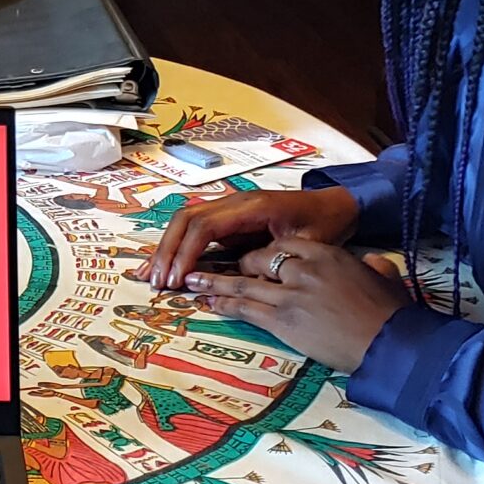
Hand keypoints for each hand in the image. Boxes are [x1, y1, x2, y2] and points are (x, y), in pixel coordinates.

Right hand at [137, 185, 358, 289]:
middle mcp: (233, 201)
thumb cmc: (322, 225)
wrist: (333, 206)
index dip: (186, 253)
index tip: (177, 280)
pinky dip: (176, 246)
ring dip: (166, 248)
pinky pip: (194, 228)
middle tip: (156, 282)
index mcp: (251, 206)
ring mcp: (228, 207)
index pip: (205, 227)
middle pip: (185, 219)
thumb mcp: (305, 246)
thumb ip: (275, 259)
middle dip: (167, 251)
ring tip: (150, 275)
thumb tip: (243, 277)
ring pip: (184, 221)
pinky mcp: (227, 218)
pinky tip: (164, 264)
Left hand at [187, 238, 415, 373]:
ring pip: (244, 283)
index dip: (265, 252)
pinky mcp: (283, 322)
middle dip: (237, 265)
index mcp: (326, 254)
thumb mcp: (383, 278)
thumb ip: (371, 267)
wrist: (391, 343)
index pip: (284, 245)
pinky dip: (224, 303)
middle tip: (216, 268)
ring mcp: (291, 295)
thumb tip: (373, 265)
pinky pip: (245, 308)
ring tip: (190, 279)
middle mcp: (304, 269)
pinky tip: (208, 302)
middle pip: (259, 260)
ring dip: (214, 281)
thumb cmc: (391, 313)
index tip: (255, 259)